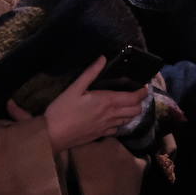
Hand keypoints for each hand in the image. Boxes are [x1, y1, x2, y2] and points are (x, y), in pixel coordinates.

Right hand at [6, 57, 148, 153]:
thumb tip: (103, 58)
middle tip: (135, 94)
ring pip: (129, 120)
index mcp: (108, 101)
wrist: (51, 135)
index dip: (142, 92)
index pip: (134, 98)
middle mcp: (112, 115)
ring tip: (127, 104)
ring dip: (132, 112)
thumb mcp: (74, 88)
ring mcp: (107, 127)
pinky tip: (114, 118)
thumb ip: (90, 73)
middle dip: (139, 102)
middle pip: (136, 110)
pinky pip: (117, 129)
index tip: (144, 86)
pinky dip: (121, 122)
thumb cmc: (62, 110)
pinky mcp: (101, 135)